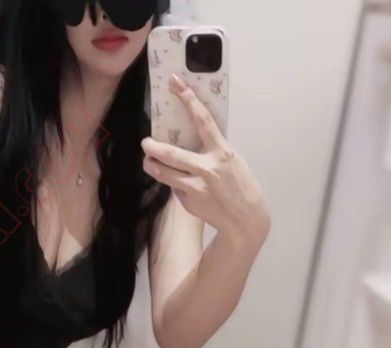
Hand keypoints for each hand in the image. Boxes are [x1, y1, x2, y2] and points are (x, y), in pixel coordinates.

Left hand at [141, 74, 270, 248]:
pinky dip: (174, 184)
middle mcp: (207, 169)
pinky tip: (181, 185)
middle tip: (145, 142)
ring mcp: (196, 188)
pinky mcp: (189, 202)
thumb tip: (190, 140)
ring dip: (152, 166)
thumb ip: (213, 150)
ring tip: (148, 161)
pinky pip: (175, 188)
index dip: (188, 100)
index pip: (203, 121)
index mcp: (222, 153)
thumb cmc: (241, 186)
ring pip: (165, 173)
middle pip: (171, 153)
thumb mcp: (232, 161)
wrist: (245, 220)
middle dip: (153, 147)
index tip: (175, 84)